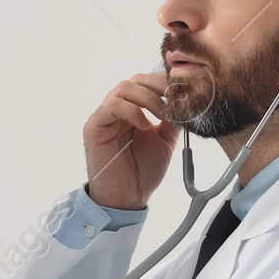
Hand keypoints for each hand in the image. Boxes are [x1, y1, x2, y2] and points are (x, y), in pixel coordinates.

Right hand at [83, 71, 179, 209]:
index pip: (146, 82)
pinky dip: (132, 111)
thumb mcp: (166, 140)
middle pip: (135, 80)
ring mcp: (104, 116)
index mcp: (133, 110)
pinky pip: (112, 106)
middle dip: (158, 85)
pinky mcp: (94, 126)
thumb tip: (184, 99)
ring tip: (161, 115)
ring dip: (148, 98)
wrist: (128, 198)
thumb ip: (172, 118)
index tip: (183, 90)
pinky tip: (145, 125)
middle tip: (174, 98)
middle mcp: (117, 109)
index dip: (164, 82)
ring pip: (124, 88)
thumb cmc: (143, 171)